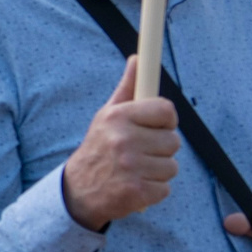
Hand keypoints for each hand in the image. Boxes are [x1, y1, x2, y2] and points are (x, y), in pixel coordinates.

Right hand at [61, 57, 179, 232]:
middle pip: (173, 140)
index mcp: (118, 117)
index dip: (166, 120)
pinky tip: (136, 185)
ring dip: (158, 171)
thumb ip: (127, 89)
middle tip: (141, 152)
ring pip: (172, 166)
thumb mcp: (107, 116)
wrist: (78, 191)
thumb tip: (138, 59)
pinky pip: (166, 188)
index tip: (157, 126)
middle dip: (161, 148)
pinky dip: (154, 190)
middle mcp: (124, 140)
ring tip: (137, 169)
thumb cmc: (99, 148)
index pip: (166, 110)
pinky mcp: (137, 192)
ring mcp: (131, 167)